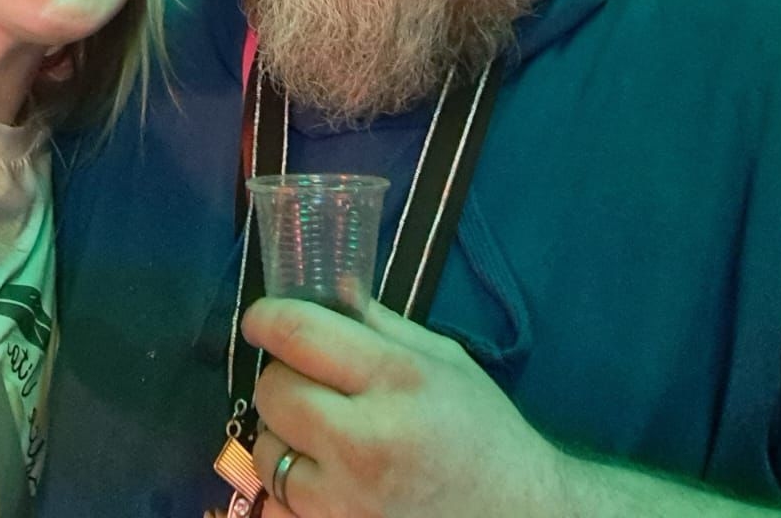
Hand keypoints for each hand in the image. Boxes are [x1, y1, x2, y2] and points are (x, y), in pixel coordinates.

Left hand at [242, 297, 565, 517]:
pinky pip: (275, 506)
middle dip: (284, 380)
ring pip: (267, 451)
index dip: (267, 319)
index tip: (262, 321)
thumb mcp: (444, 360)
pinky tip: (323, 481)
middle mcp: (366, 438)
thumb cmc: (483, 431)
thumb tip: (328, 285)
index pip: (300, 334)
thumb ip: (380, 323)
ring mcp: (347, 497)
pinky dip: (289, 492)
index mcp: (398, 378)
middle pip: (273, 391)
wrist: (519, 513)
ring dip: (285, 438)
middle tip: (314, 386)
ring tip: (326, 439)